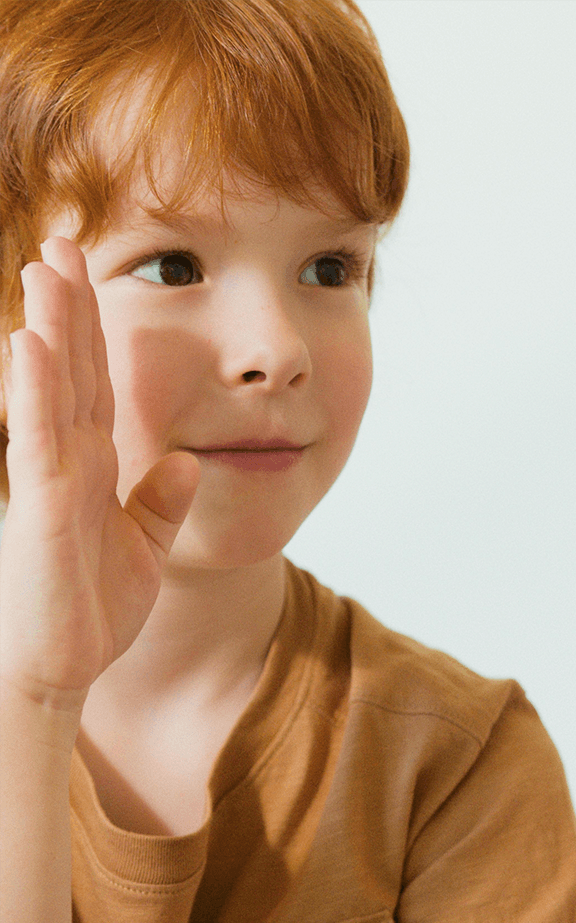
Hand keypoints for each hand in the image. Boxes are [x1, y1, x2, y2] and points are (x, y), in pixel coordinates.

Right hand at [0, 237, 198, 712]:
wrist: (57, 669)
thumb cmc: (88, 609)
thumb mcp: (144, 546)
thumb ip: (162, 501)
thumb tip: (190, 461)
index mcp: (94, 466)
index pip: (97, 383)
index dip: (97, 331)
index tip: (96, 278)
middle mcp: (67, 461)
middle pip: (72, 370)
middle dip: (69, 307)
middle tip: (62, 244)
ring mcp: (50, 480)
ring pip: (50, 389)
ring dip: (48, 328)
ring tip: (44, 268)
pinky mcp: (41, 509)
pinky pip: (39, 440)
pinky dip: (37, 392)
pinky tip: (30, 343)